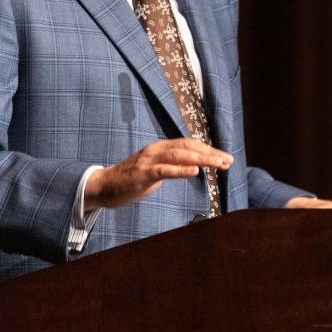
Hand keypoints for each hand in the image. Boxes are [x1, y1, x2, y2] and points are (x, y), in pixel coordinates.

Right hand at [85, 139, 232, 209]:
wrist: (103, 186)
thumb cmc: (131, 179)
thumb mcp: (155, 170)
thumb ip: (171, 166)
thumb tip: (192, 166)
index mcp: (160, 148)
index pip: (189, 145)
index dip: (208, 150)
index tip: (225, 158)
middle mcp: (156, 150)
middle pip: (188, 148)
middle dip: (210, 154)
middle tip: (228, 161)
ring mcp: (148, 161)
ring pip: (179, 156)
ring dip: (201, 159)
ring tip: (218, 164)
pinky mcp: (141, 174)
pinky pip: (163, 170)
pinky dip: (180, 170)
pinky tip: (195, 171)